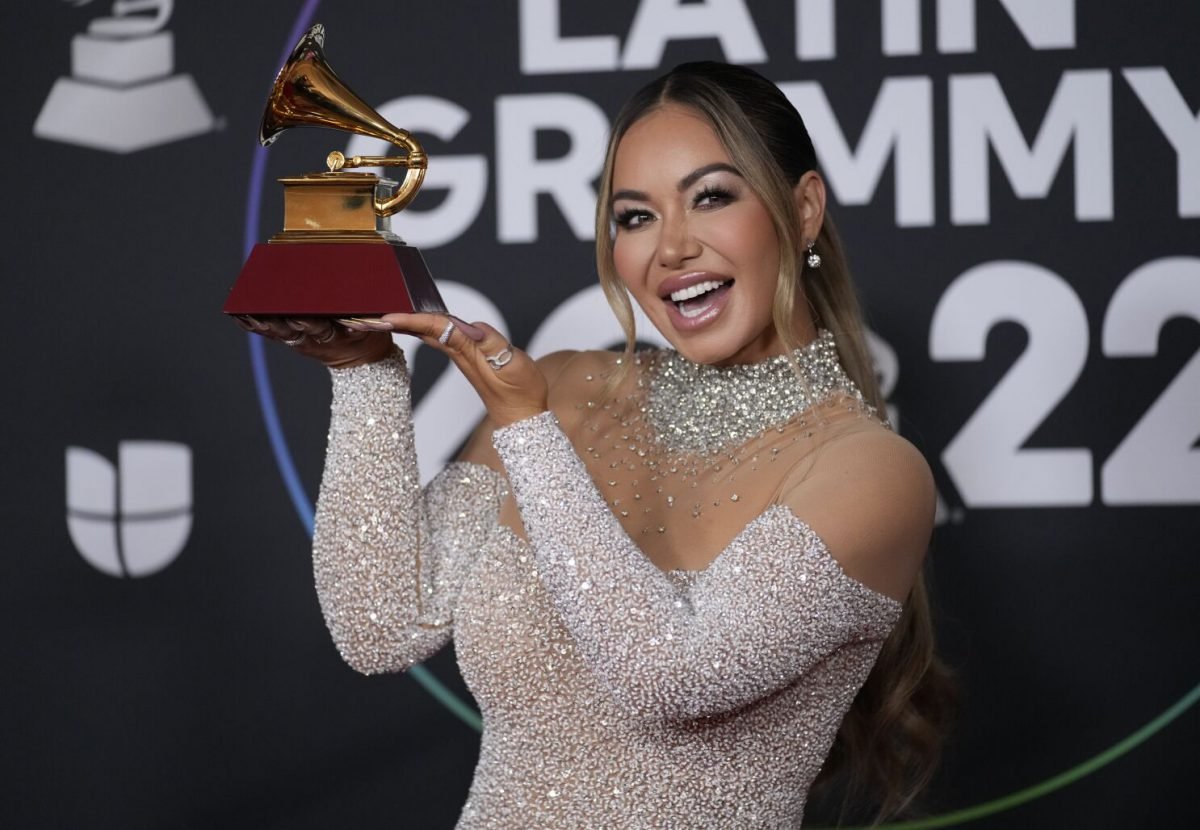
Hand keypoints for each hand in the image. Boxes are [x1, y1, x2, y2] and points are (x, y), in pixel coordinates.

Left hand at [233, 315, 392, 368]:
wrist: (359, 359)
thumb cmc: (365, 335)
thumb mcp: (371, 328)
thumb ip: (363, 322)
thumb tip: (353, 315)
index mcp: (335, 335)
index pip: (319, 329)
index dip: (307, 324)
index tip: (296, 318)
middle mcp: (314, 339)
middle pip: (291, 331)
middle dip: (274, 322)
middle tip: (257, 313)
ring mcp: (301, 341)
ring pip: (277, 332)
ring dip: (259, 322)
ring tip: (242, 311)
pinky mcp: (292, 340)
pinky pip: (271, 333)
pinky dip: (255, 325)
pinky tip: (241, 315)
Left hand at [374, 312, 547, 426]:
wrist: (523, 415)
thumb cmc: (521, 391)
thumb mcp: (512, 366)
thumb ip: (493, 345)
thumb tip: (473, 328)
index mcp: (466, 351)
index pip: (431, 328)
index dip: (407, 319)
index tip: (382, 315)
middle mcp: (458, 352)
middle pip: (419, 330)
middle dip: (390, 322)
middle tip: (360, 317)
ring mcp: (460, 355)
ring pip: (425, 332)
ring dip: (400, 324)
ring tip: (375, 317)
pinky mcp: (466, 357)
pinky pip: (438, 336)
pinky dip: (420, 327)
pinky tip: (411, 324)